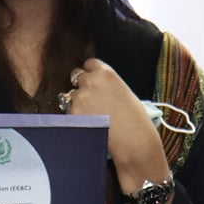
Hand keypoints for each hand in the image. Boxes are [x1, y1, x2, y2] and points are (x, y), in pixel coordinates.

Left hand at [64, 58, 166, 191]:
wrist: (132, 140)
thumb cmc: (134, 119)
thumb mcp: (124, 91)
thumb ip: (107, 84)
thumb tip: (97, 85)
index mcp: (105, 73)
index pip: (89, 64)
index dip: (90, 74)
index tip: (92, 81)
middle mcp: (90, 82)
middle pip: (76, 77)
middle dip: (81, 86)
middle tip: (91, 101)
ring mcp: (79, 97)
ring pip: (70, 95)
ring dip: (77, 103)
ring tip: (92, 116)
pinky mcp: (72, 113)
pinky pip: (68, 112)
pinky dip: (75, 117)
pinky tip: (89, 124)